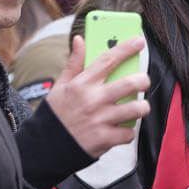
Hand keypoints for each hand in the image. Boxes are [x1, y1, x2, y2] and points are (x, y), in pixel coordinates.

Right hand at [46, 35, 150, 158]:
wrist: (44, 147)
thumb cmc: (55, 114)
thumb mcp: (60, 86)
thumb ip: (74, 64)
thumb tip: (79, 40)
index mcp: (82, 84)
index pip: (108, 59)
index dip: (127, 48)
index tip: (139, 42)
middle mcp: (93, 100)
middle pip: (131, 83)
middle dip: (143, 80)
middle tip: (143, 82)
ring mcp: (101, 120)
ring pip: (137, 109)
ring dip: (141, 108)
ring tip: (137, 108)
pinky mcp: (105, 139)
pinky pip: (129, 133)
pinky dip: (128, 132)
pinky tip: (120, 130)